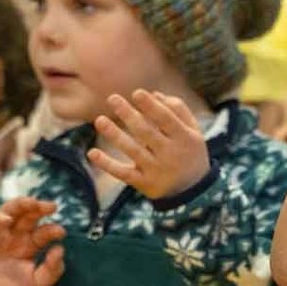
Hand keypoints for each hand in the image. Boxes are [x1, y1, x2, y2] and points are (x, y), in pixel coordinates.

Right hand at [0, 198, 66, 285]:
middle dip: (40, 207)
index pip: (45, 231)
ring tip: (31, 202)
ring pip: (10, 210)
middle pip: (30, 214)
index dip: (53, 230)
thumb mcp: (37, 285)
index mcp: (32, 244)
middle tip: (52, 206)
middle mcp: (17, 235)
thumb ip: (52, 270)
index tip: (60, 233)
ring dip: (20, 204)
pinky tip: (7, 220)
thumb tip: (60, 249)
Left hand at [88, 90, 209, 198]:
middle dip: (129, 114)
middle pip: (146, 132)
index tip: (137, 93)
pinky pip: (123, 173)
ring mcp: (156, 170)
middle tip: (113, 98)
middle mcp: (170, 154)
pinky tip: (92, 153)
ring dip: (115, 135)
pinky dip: (107, 164)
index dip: (152, 106)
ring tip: (100, 120)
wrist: (194, 192)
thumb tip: (155, 94)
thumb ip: (179, 111)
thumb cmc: (191, 153)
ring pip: (133, 150)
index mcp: (184, 138)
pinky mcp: (144, 183)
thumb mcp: (194, 132)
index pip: (166, 119)